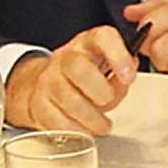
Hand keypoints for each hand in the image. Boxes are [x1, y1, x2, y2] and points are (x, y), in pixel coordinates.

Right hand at [4, 25, 137, 133]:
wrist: (45, 85)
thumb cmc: (86, 77)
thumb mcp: (108, 68)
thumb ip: (123, 73)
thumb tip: (128, 74)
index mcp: (88, 44)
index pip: (102, 37)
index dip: (118, 55)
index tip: (129, 76)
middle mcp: (66, 58)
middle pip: (79, 69)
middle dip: (101, 92)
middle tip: (107, 101)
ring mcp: (48, 80)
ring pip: (69, 100)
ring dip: (92, 118)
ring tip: (102, 124)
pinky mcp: (38, 104)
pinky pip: (57, 120)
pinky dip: (77, 129)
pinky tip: (85, 129)